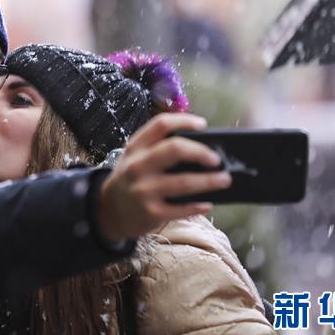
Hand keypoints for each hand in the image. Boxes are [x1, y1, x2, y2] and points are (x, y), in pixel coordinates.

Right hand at [97, 113, 231, 242]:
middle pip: (174, 149)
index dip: (184, 121)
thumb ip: (157, 148)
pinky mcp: (151, 213)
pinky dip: (198, 206)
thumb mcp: (134, 158)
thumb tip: (202, 146)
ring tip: (224, 180)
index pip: (161, 125)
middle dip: (201, 152)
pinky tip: (207, 203)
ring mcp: (144, 190)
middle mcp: (138, 166)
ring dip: (209, 181)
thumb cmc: (130, 179)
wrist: (109, 211)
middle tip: (217, 159)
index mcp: (136, 147)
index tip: (203, 125)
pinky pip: (181, 208)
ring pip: (184, 182)